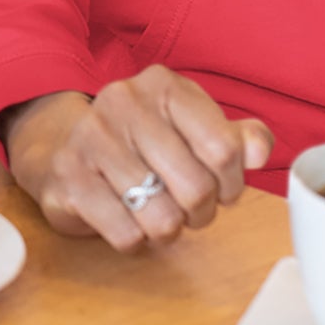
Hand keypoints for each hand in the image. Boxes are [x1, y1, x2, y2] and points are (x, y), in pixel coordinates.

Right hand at [0, 67, 272, 251]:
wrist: (64, 143)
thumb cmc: (143, 141)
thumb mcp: (192, 128)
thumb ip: (236, 138)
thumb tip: (259, 151)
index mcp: (163, 85)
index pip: (224, 148)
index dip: (232, 184)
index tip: (223, 190)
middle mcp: (123, 102)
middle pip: (196, 187)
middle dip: (201, 213)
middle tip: (190, 209)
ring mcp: (91, 138)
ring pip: (161, 217)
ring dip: (168, 229)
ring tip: (158, 214)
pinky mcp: (68, 177)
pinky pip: (125, 234)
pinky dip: (135, 239)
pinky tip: (126, 218)